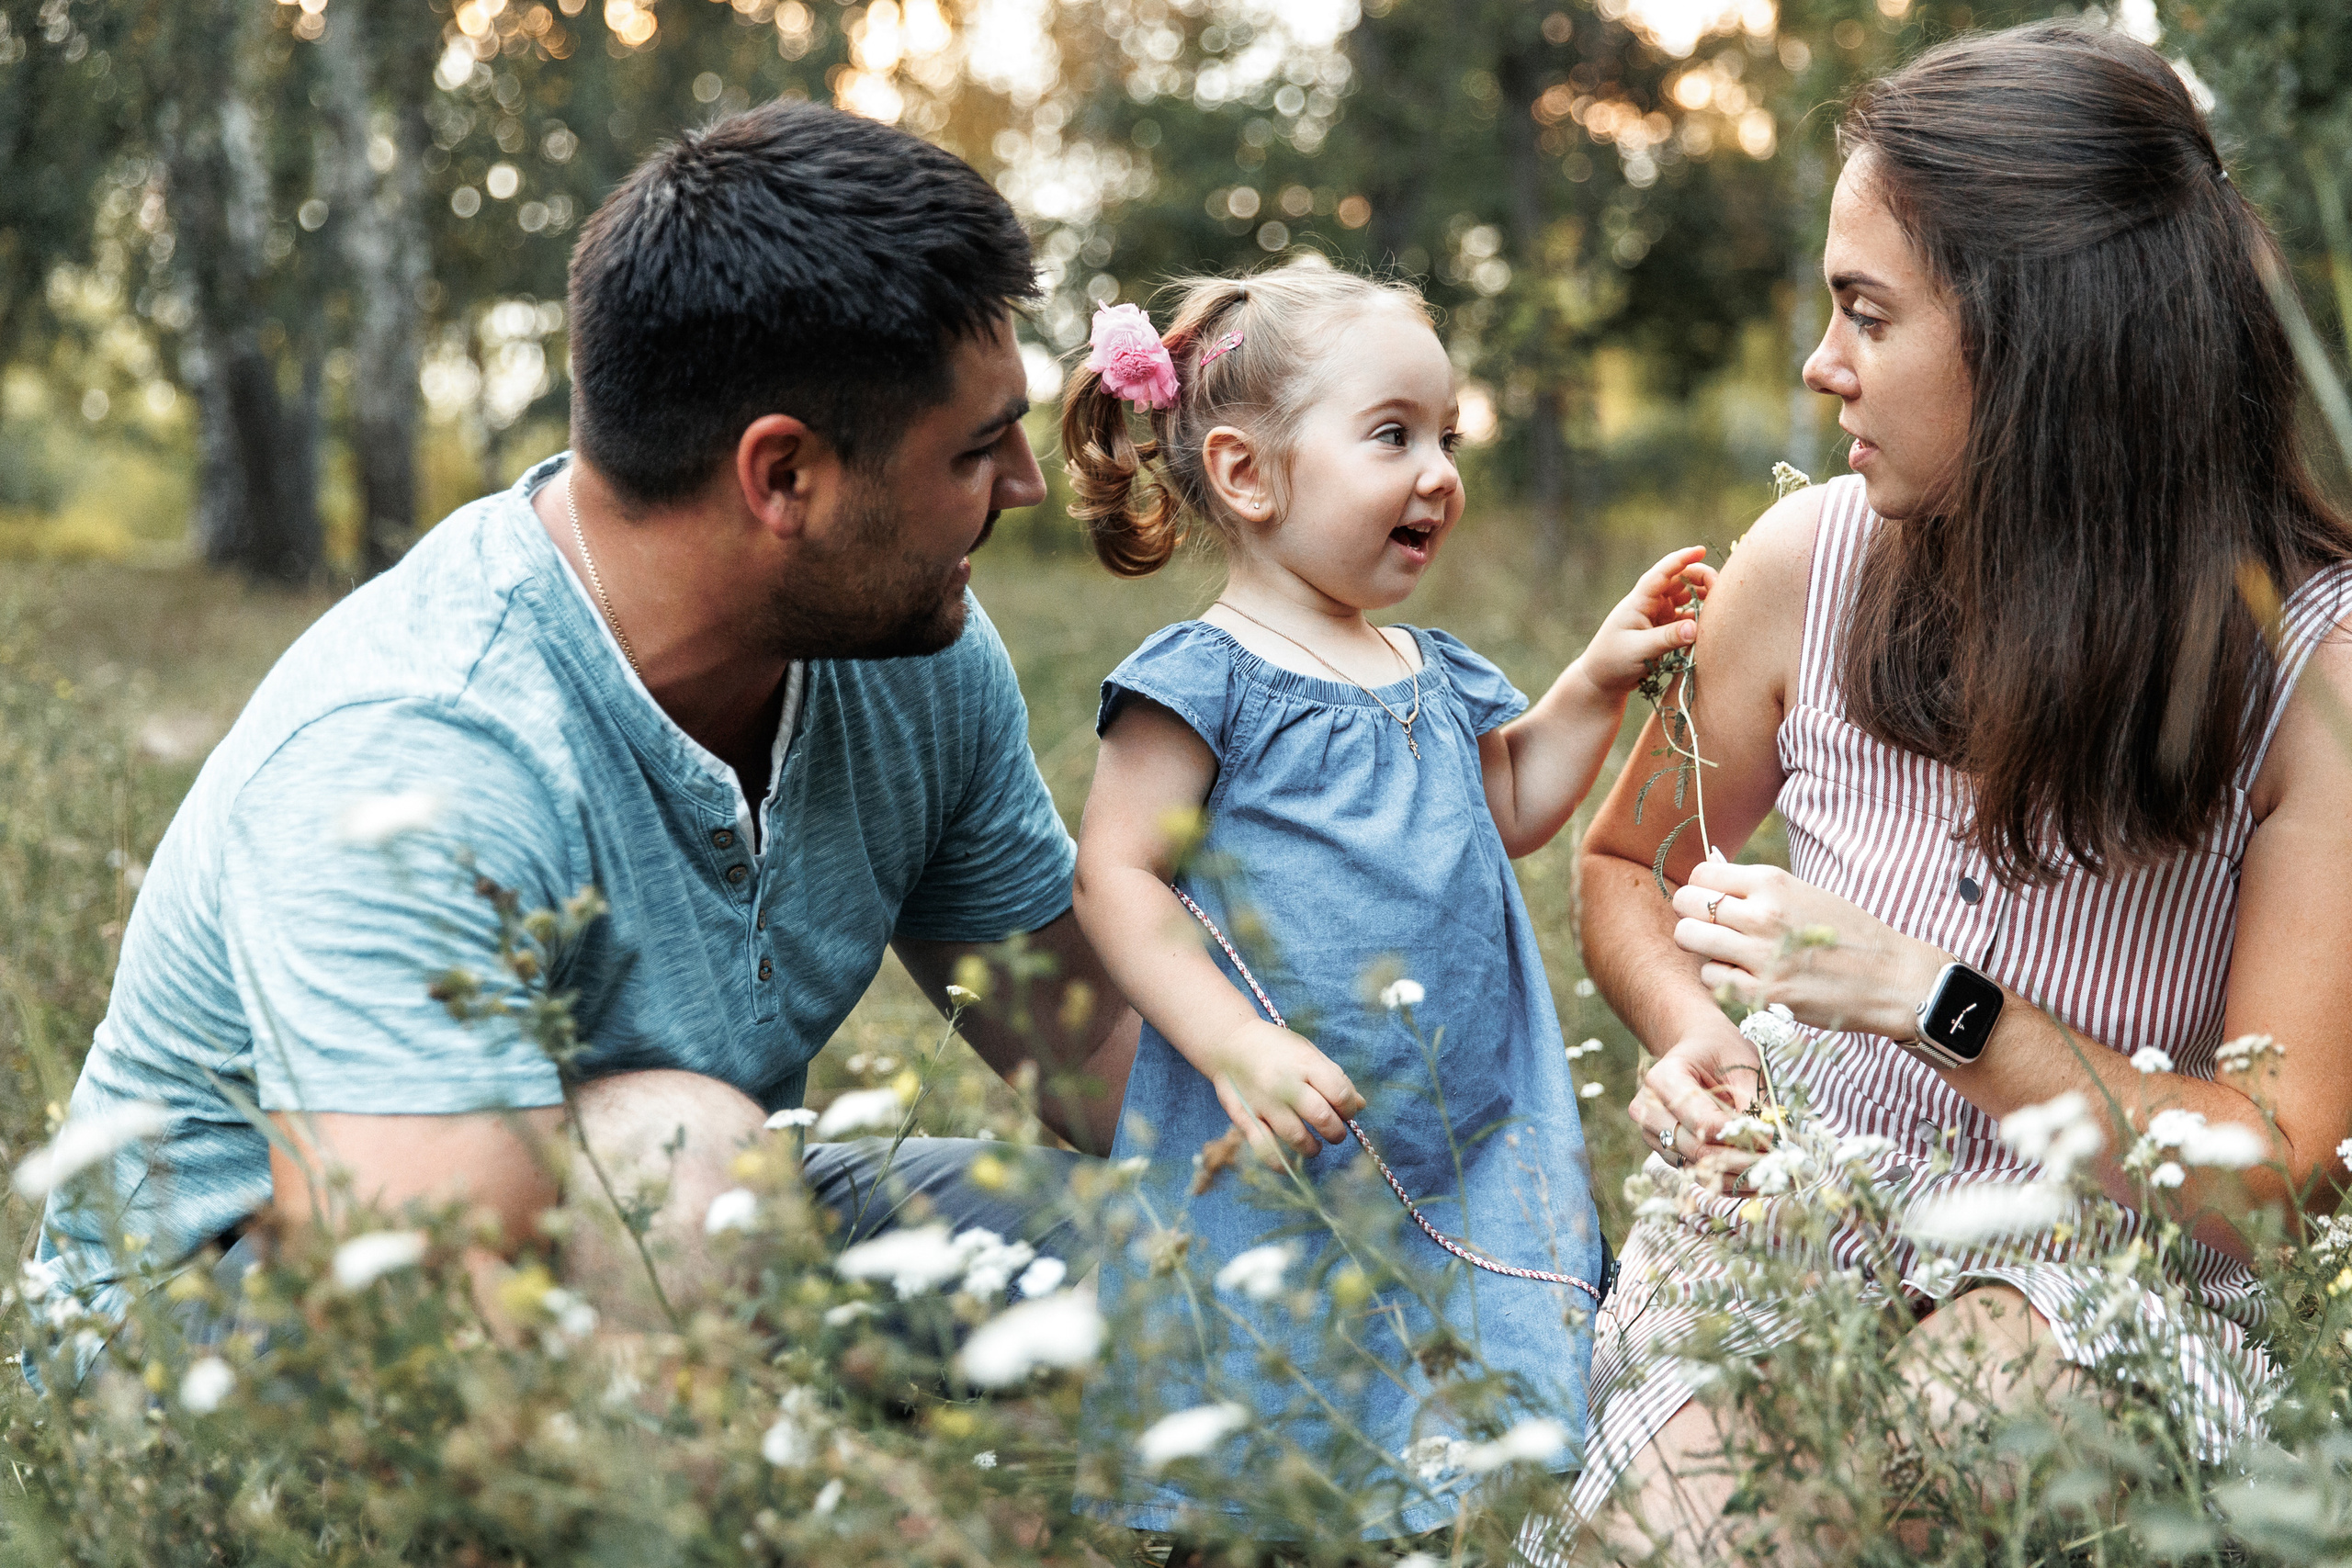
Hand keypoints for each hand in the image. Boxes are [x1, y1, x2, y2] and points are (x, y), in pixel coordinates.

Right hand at [1203, 1019, 1365, 1165]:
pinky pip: (1265, 1149)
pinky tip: (1289, 1163)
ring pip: (1297, 1137)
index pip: (1339, 1094)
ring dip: (1312, 1148)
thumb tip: (1361, 1105)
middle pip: (1322, 1117)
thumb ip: (1335, 1077)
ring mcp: (1264, 1103)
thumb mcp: (1307, 1051)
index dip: (1350, 1108)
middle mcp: (1285, 1084)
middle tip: (1334, 1132)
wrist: (1229, 1042)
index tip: (1347, 1112)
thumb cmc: (1275, 1047)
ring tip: (1314, 1145)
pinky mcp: (1246, 1118)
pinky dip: (1280, 1162)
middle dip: (1335, 1132)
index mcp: (1304, 1064)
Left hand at [1571, 546, 1716, 698]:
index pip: (1662, 572)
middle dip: (1701, 579)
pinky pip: (1687, 617)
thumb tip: (1695, 628)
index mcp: (1640, 600)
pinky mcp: (1665, 629)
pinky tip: (1709, 626)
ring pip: (1687, 597)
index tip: (1701, 550)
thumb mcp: (1639, 649)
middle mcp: (1651, 603)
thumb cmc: (1612, 660)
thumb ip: (1667, 638)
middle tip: (1720, 591)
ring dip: (1703, 598)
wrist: (1602, 679)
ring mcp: (1659, 615)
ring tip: (1719, 608)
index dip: (1682, 559)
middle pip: (1681, 580)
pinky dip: (1699, 618)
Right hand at [1628, 1023, 1768, 1189]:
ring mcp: (1651, 1133)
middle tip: (1777, 1165)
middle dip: (1741, 1161)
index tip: (1772, 1139)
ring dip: (1736, 1178)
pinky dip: (1726, 1180)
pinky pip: (1695, 1174)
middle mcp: (1647, 1109)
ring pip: (1696, 1168)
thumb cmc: (1719, 1051)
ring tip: (1771, 1175)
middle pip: (1696, 1150)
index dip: (1739, 1135)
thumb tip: (1771, 1141)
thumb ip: (1752, 1103)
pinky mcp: (1662, 1150)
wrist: (1695, 1048)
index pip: (1702, 1121)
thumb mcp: (1741, 1066)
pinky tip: (1755, 1181)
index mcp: (1663, 1079)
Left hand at [1671, 861, 1946, 1043]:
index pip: (1702, 873)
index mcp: (1772, 883)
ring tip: (1727, 952)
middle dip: (1693, 915)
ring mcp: (1760, 955)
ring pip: (1690, 940)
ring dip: (1703, 947)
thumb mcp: (1804, 892)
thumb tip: (1711, 868)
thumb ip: (1757, 887)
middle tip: (1713, 928)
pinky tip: (1743, 977)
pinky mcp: (1763, 993)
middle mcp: (1761, 914)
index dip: (1702, 887)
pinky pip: (1710, 979)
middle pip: (1686, 904)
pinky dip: (1720, 979)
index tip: (1714, 900)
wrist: (1891, 977)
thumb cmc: (1847, 931)